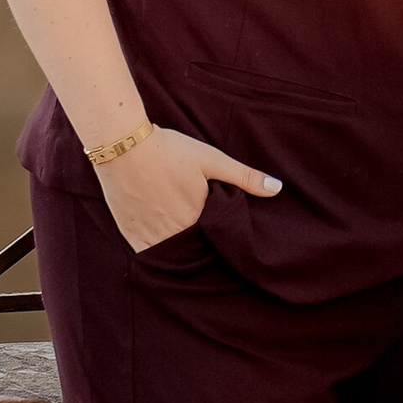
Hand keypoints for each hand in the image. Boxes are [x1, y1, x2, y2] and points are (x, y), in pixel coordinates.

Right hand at [93, 123, 279, 254]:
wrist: (124, 146)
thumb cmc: (170, 150)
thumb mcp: (212, 160)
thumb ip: (245, 177)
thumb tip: (278, 189)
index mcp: (198, 218)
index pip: (217, 240)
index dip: (221, 236)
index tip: (224, 232)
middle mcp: (175, 233)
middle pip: (195, 249)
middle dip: (203, 246)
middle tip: (206, 236)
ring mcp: (151, 236)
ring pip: (173, 254)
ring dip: (181, 251)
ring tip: (186, 240)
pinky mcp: (131, 235)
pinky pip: (149, 255)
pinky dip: (158, 253)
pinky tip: (164, 245)